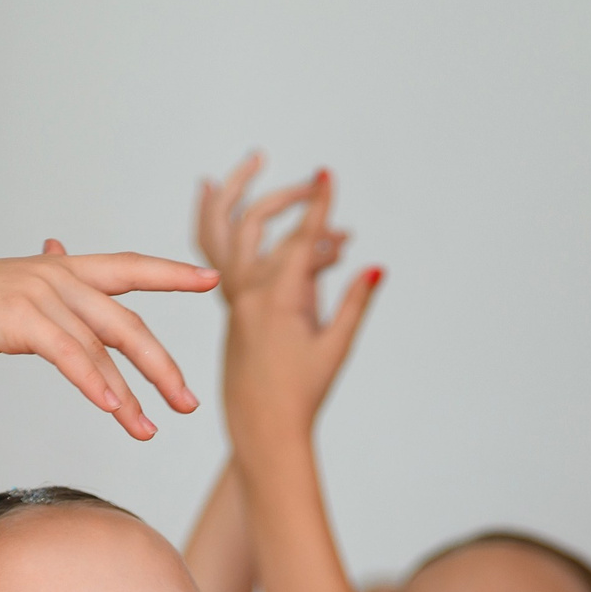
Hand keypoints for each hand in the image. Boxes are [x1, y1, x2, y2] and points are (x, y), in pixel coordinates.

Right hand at [0, 247, 217, 440]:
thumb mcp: (12, 297)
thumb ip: (46, 294)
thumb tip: (64, 277)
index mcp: (62, 268)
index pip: (130, 268)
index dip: (172, 273)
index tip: (212, 279)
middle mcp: (58, 275)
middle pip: (129, 323)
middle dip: (163, 367)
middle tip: (188, 404)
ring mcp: (40, 294)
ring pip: (104, 348)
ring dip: (130, 395)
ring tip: (150, 430)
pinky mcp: (19, 318)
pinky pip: (70, 355)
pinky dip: (95, 383)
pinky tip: (113, 409)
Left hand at [199, 154, 382, 432]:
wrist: (262, 429)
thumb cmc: (303, 396)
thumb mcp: (335, 349)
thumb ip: (354, 305)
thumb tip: (376, 269)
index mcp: (277, 301)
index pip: (301, 241)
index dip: (317, 207)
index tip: (326, 174)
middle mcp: (248, 293)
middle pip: (261, 225)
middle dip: (292, 199)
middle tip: (318, 185)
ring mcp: (235, 299)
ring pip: (225, 233)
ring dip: (238, 196)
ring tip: (252, 162)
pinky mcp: (233, 306)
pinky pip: (222, 253)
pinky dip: (221, 223)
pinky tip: (215, 195)